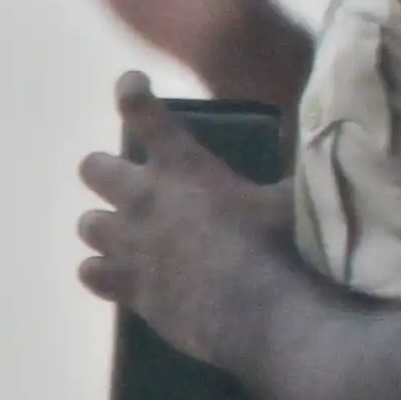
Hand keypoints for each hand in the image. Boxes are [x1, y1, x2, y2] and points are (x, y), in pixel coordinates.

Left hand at [77, 75, 299, 368]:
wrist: (262, 315)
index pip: (142, 112)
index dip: (131, 92)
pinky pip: (90, 273)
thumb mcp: (288, 200)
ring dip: (103, 224)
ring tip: (124, 232)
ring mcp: (131, 245)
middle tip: (127, 181)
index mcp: (183, 167)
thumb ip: (286, 179)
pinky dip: (101, 271)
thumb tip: (313, 162)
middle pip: (93, 168)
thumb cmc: (281, 249)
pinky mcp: (129, 288)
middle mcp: (145, 199)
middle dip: (105, 170)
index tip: (131, 84)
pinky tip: (117, 275)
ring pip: (87, 223)